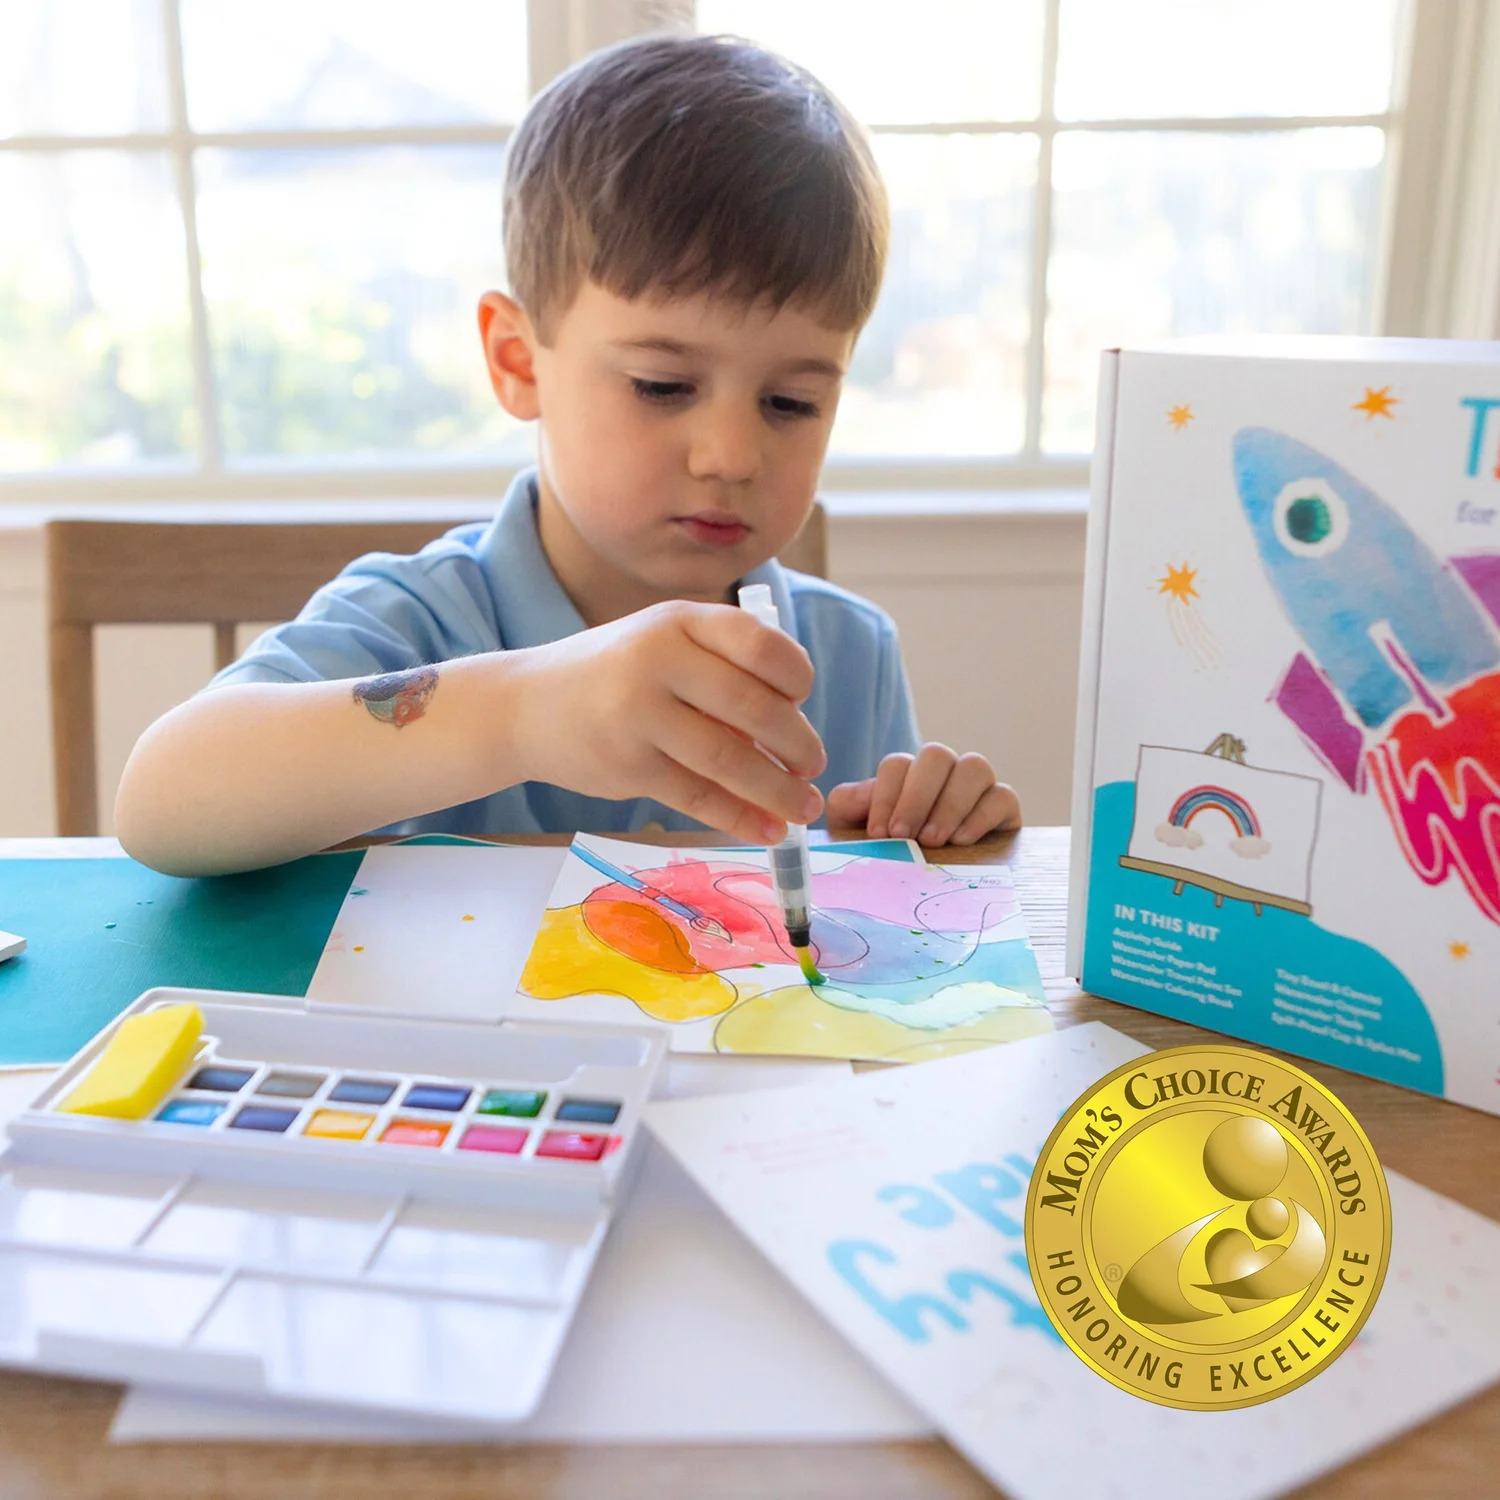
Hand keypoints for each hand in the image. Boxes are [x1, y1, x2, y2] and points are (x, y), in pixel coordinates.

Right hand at [508, 600, 825, 843]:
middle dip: (798, 744)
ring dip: (778, 790)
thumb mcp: (664, 644)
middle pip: (754, 707)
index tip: (801, 700)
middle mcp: (660, 660)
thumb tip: (794, 731)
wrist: (525, 706)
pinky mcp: (628, 765)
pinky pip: (698, 796)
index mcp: (679, 621)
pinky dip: (740, 816)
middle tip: (814, 766)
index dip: (795, 676)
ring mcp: (640, 714)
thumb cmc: (615, 674)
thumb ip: (722, 670)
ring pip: (729, 759)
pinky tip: (766, 828)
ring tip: (803, 807)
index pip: (760, 644)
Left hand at [825, 743, 1019, 846]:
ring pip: (974, 767)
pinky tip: (962, 841)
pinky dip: (982, 816)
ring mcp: (977, 787)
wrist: (919, 891)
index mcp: (906, 775)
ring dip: (950, 803)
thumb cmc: (888, 856)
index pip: (897, 766)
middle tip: (904, 835)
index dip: (886, 796)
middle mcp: (943, 773)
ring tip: (933, 841)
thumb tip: (864, 793)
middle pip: (936, 756)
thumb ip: (850, 806)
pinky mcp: (1004, 809)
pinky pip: (1002, 797)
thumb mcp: (855, 832)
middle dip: (917, 796)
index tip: (879, 833)